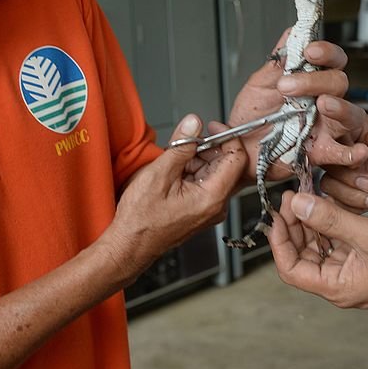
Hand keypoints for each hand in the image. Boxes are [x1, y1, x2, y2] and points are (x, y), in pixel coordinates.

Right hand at [106, 114, 245, 277]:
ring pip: (216, 172)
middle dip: (208, 148)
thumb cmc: (141, 219)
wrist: (130, 245)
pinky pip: (207, 183)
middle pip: (227, 164)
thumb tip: (194, 123)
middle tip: (186, 142)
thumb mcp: (159, 174)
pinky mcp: (202, 210)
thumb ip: (181, 146)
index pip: (237, 158)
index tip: (211, 127)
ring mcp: (210, 209)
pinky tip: (175, 173)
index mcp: (212, 197)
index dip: (227, 137)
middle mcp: (217, 205)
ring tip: (174, 161)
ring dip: (198, 159)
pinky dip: (194, 171)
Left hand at [229, 32, 367, 178]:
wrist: (238, 147)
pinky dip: (352, 152)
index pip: (332, 60)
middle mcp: (323, 102)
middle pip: (339, 83)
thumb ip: (278, 61)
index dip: (326, 52)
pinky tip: (357, 150)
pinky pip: (343, 153)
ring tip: (323, 105)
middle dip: (316, 80)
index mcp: (312, 82)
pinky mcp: (321, 152)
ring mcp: (325, 127)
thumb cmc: (252, 117)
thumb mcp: (260, 83)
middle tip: (286, 86)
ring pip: (350, 114)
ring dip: (340, 107)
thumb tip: (293, 32)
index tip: (310, 51)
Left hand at [268, 191, 367, 308]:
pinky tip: (328, 202)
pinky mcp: (363, 259)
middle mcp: (341, 283)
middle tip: (293, 196)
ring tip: (307, 194)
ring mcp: (353, 271)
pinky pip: (337, 241)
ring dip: (311, 221)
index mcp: (338, 288)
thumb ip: (331, 219)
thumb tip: (298, 204)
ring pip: (319, 246)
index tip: (279, 213)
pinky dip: (330, 222)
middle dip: (294, 225)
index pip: (291, 270)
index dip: (279, 241)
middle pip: (303, 255)